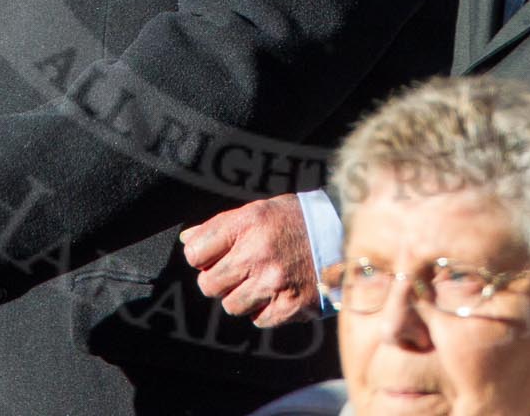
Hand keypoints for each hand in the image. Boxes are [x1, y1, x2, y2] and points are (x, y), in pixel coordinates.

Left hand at [180, 193, 320, 327]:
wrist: (342, 235)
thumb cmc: (296, 221)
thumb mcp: (258, 211)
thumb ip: (221, 226)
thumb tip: (187, 240)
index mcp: (249, 223)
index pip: (195, 253)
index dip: (201, 256)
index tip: (213, 256)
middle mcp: (259, 253)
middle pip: (209, 285)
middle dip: (219, 280)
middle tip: (238, 270)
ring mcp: (275, 282)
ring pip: (231, 306)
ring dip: (241, 296)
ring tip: (260, 280)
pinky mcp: (290, 304)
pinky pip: (258, 319)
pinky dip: (264, 309)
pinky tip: (277, 291)